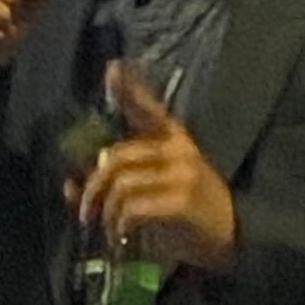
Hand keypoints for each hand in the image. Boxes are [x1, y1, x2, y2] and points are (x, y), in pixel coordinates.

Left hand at [68, 61, 237, 270]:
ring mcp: (181, 174)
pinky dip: (120, 224)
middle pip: (116, 157)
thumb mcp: (155, 191)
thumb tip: (69, 186)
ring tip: (111, 230)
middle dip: (94, 188)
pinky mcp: (181, 201)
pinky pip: (133, 207)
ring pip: (121, 184)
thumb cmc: (188, 214)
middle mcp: (177, 150)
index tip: (113, 67)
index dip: (130, 89)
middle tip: (87, 213)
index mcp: (173, 140)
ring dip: (107, 213)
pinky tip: (123, 236)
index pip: (149, 109)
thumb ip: (115, 185)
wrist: (235, 237)